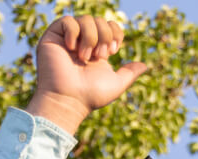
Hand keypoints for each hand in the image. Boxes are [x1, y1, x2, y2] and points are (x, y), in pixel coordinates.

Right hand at [25, 15, 146, 133]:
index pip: (109, 26)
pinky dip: (73, 33)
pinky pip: (67, 21)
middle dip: (104, 36)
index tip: (113, 51)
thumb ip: (130, 73)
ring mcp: (67, 39)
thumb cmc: (91, 96)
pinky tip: (72, 48)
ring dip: (91, 38)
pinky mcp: (53, 37)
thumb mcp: (116, 84)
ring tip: (85, 57)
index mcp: (96, 50)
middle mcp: (82, 42)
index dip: (115, 33)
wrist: (69, 100)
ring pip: (85, 19)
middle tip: (99, 56)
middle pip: (100, 21)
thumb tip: (145, 65)